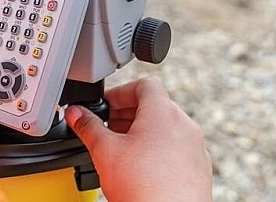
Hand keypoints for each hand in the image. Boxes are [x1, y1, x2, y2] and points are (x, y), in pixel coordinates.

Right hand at [65, 77, 212, 201]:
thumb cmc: (145, 191)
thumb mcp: (105, 151)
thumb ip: (88, 126)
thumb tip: (75, 113)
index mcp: (164, 113)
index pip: (144, 84)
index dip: (120, 92)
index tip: (106, 105)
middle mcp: (185, 126)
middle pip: (154, 105)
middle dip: (127, 113)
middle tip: (108, 126)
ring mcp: (196, 149)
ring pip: (166, 127)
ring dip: (142, 131)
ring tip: (121, 149)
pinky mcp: (199, 171)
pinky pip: (177, 148)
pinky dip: (158, 150)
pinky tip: (140, 168)